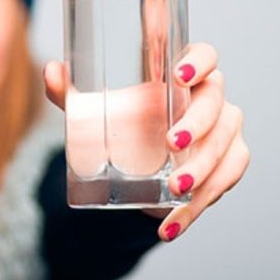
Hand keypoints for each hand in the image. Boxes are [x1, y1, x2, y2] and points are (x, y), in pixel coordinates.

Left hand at [43, 42, 249, 241]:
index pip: (206, 56)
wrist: (140, 165)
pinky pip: (224, 182)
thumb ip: (71, 92)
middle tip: (171, 145)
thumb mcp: (96, 109)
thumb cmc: (126, 123)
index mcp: (185, 75)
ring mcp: (224, 131)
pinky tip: (173, 223)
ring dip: (202, 170)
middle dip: (197, 125)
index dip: (199, 62)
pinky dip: (198, 207)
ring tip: (175, 189)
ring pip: (225, 147)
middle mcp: (212, 98)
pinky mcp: (228, 163)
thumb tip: (50, 71)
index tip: (178, 77)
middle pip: (216, 104)